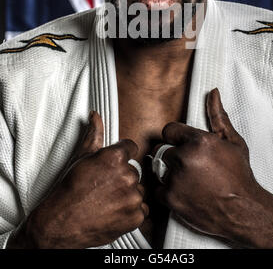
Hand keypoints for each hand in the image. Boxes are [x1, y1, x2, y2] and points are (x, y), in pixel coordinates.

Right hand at [10, 111, 147, 248]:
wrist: (62, 223)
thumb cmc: (70, 192)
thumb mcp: (81, 158)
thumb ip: (93, 134)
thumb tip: (95, 117)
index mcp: (115, 158)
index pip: (131, 147)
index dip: (121, 155)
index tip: (114, 164)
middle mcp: (126, 176)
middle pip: (133, 171)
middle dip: (122, 176)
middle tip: (105, 186)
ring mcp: (132, 197)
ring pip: (137, 190)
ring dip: (127, 194)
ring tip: (107, 199)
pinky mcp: (135, 216)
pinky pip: (141, 209)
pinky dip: (130, 211)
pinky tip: (114, 210)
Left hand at [154, 88, 272, 248]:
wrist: (243, 211)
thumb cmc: (239, 177)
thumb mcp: (233, 142)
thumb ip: (218, 116)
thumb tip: (213, 93)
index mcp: (199, 141)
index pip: (169, 130)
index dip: (177, 139)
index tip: (183, 147)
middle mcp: (185, 157)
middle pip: (162, 150)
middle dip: (173, 157)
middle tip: (190, 167)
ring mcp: (176, 178)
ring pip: (159, 169)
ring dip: (170, 174)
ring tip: (189, 181)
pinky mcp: (171, 197)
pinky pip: (157, 189)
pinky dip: (168, 192)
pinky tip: (184, 192)